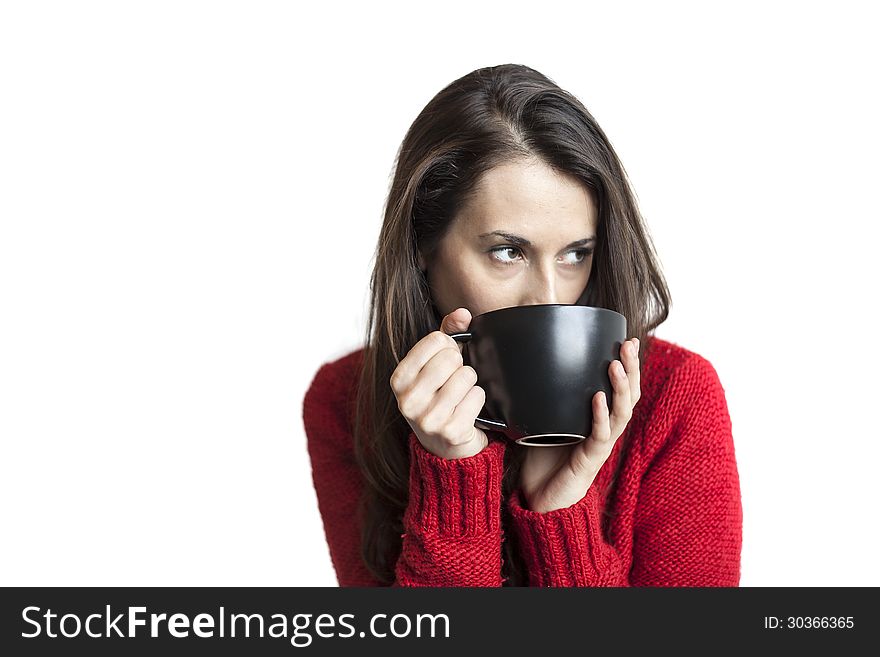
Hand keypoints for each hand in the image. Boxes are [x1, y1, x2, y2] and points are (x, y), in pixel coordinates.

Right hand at [390, 308, 489, 459]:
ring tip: (461, 397)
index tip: (446, 362)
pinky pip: (477, 396)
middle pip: (451, 358)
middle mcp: (408, 400)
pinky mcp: (451, 432)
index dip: (449, 347)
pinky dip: (478, 400)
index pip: (436, 340)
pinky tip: (468, 410)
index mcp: (399, 379)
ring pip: (467, 376)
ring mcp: (428, 418)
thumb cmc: (439, 399)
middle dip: (461, 366)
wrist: (445, 448)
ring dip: (471, 384)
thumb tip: (462, 313)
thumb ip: (447, 334)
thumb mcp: (435, 366)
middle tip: (455, 382)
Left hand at [519, 338, 640, 512]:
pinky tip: (597, 397)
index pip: (620, 388)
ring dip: (621, 387)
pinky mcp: (591, 459)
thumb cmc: (543, 460)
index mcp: (597, 418)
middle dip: (631, 368)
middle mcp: (605, 429)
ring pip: (621, 412)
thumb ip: (539, 397)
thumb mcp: (541, 420)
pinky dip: (599, 415)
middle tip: (628, 344)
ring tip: (616, 365)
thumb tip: (518, 365)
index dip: (626, 365)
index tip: (625, 338)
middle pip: (629, 395)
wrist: (540, 499)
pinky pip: (600, 434)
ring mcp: (600, 444)